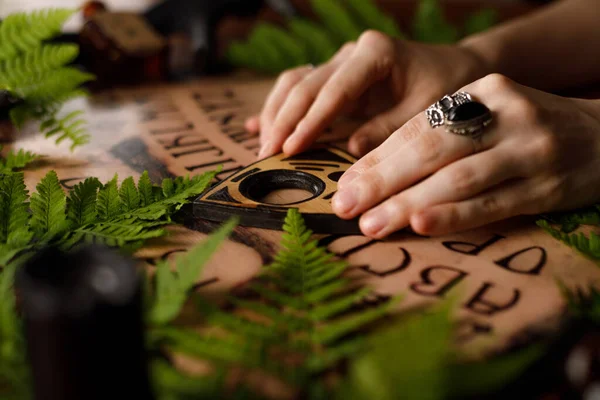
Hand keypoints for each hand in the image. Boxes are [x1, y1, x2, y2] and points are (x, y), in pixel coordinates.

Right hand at [246, 30, 487, 157]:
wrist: (453, 68)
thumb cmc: (444, 88)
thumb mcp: (425, 112)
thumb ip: (388, 129)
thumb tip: (350, 149)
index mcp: (375, 53)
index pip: (333, 90)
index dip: (309, 121)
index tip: (290, 148)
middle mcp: (351, 53)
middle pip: (305, 84)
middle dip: (284, 121)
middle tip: (267, 155)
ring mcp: (340, 62)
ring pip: (294, 82)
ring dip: (276, 114)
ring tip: (264, 147)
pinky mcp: (334, 77)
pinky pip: (299, 88)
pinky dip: (280, 108)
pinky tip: (258, 127)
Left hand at [332, 74, 599, 237]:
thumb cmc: (524, 132)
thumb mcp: (486, 117)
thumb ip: (441, 135)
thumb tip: (373, 173)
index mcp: (482, 91)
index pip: (419, 126)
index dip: (378, 157)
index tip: (345, 184)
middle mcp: (506, 114)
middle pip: (432, 150)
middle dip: (382, 181)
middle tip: (344, 206)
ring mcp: (530, 149)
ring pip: (458, 178)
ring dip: (408, 203)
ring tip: (371, 225)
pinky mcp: (548, 185)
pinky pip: (493, 203)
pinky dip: (454, 215)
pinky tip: (421, 225)